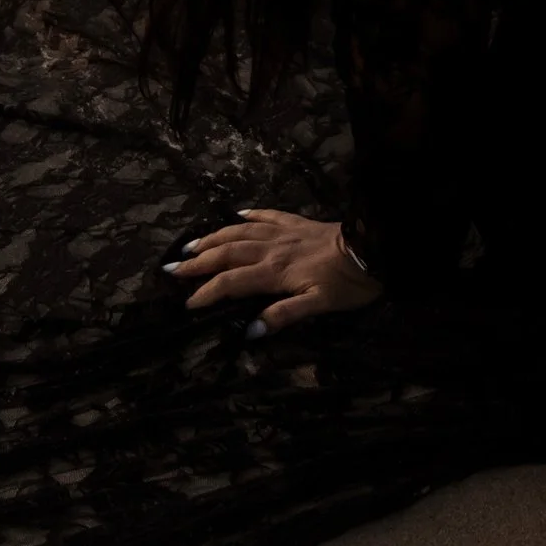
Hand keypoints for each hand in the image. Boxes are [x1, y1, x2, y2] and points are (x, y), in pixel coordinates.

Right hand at [166, 207, 381, 334]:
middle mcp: (272, 249)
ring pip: (240, 232)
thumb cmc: (348, 283)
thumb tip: (251, 332)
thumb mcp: (319, 305)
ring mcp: (284, 232)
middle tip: (172, 269)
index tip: (187, 304)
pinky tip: (238, 214)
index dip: (207, 293)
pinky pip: (267, 215)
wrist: (374, 247)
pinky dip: (249, 215)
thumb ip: (284, 315)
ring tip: (191, 244)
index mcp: (274, 272)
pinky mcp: (298, 223)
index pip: (230, 283)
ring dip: (213, 238)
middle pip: (227, 254)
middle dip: (198, 262)